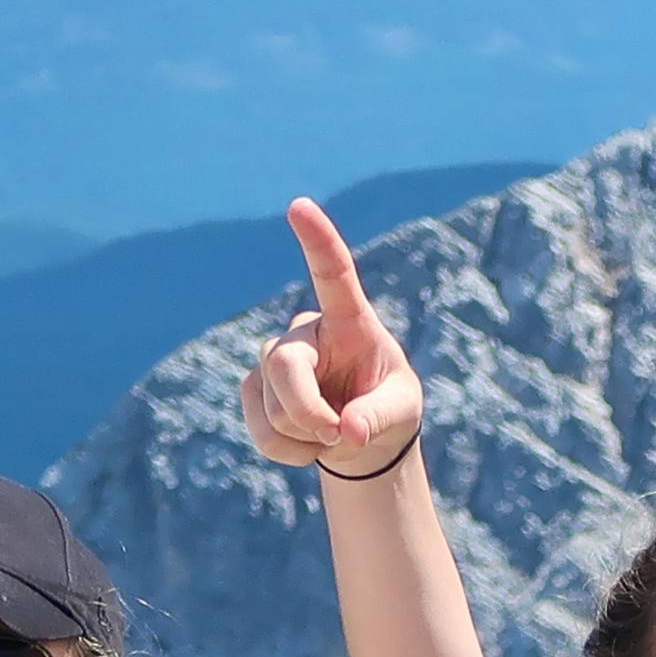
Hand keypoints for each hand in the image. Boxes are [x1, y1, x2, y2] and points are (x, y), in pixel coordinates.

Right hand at [238, 197, 424, 477]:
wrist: (360, 439)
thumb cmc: (388, 410)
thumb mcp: (401, 413)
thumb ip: (378, 418)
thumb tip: (346, 431)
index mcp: (350, 321)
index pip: (332, 274)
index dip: (317, 240)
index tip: (299, 206)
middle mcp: (307, 331)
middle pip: (285, 365)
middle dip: (307, 411)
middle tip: (338, 433)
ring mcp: (275, 358)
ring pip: (273, 406)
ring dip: (306, 434)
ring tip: (333, 432)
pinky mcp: (253, 388)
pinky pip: (262, 431)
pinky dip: (287, 451)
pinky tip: (308, 445)